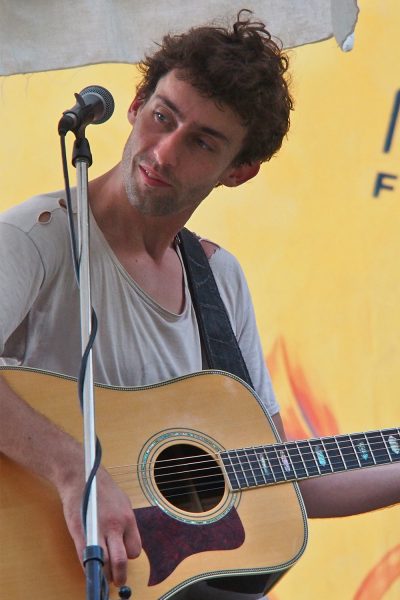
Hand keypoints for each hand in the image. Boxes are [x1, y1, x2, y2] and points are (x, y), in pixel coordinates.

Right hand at [59, 465, 140, 586]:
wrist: (81, 475)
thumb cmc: (100, 489)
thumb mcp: (121, 502)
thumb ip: (124, 523)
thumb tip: (124, 541)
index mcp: (127, 518)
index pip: (135, 549)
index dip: (129, 557)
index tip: (123, 559)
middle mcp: (115, 525)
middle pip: (122, 561)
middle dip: (120, 576)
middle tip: (117, 581)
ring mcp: (97, 530)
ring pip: (105, 563)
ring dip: (104, 575)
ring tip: (103, 576)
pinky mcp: (80, 532)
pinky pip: (87, 558)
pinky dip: (89, 567)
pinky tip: (89, 567)